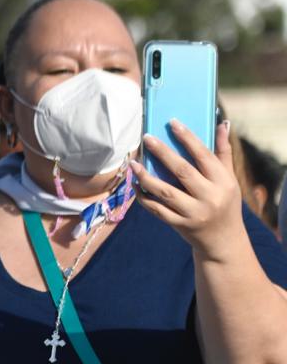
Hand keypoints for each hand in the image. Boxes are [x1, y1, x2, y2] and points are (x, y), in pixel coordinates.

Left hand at [132, 120, 242, 257]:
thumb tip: (223, 122)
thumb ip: (223, 152)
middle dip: (162, 153)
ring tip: (133, 163)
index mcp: (223, 181)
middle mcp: (209, 196)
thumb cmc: (225, 203)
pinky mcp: (179, 224)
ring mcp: (193, 212)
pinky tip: (136, 185)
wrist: (223, 241)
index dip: (187, 138)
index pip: (203, 155)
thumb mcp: (229, 179)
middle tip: (146, 138)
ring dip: (146, 176)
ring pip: (165, 191)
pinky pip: (157, 209)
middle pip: (182, 171)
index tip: (172, 122)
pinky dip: (144, 197)